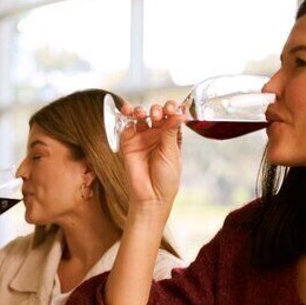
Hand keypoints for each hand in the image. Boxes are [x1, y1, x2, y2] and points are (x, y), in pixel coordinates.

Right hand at [118, 100, 186, 217]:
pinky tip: (129, 113)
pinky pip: (126, 126)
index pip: (172, 116)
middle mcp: (156, 135)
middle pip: (156, 113)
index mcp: (171, 136)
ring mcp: (142, 138)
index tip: (172, 108)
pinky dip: (126, 117)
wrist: (151, 196)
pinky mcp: (128, 143)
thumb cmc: (166, 179)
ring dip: (141, 110)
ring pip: (140, 117)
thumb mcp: (172, 153)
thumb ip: (171, 132)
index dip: (172, 109)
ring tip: (142, 113)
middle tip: (157, 115)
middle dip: (156, 110)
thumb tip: (179, 113)